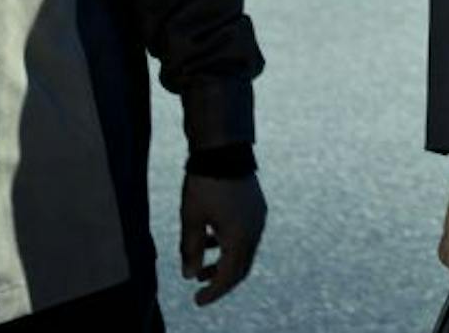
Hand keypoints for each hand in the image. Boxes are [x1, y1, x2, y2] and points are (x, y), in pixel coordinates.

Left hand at [180, 172, 265, 306]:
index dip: (213, 292)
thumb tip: (189, 275)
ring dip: (224, 262)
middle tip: (201, 289)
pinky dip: (230, 244)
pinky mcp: (256, 206)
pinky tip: (211, 239)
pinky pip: (246, 234)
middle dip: (220, 281)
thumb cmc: (204, 183)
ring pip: (244, 250)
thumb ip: (191, 249)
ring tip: (201, 267)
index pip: (229, 275)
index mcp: (240, 236)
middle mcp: (255, 230)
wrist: (224, 148)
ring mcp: (258, 217)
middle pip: (241, 267)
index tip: (197, 300)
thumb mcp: (191, 218)